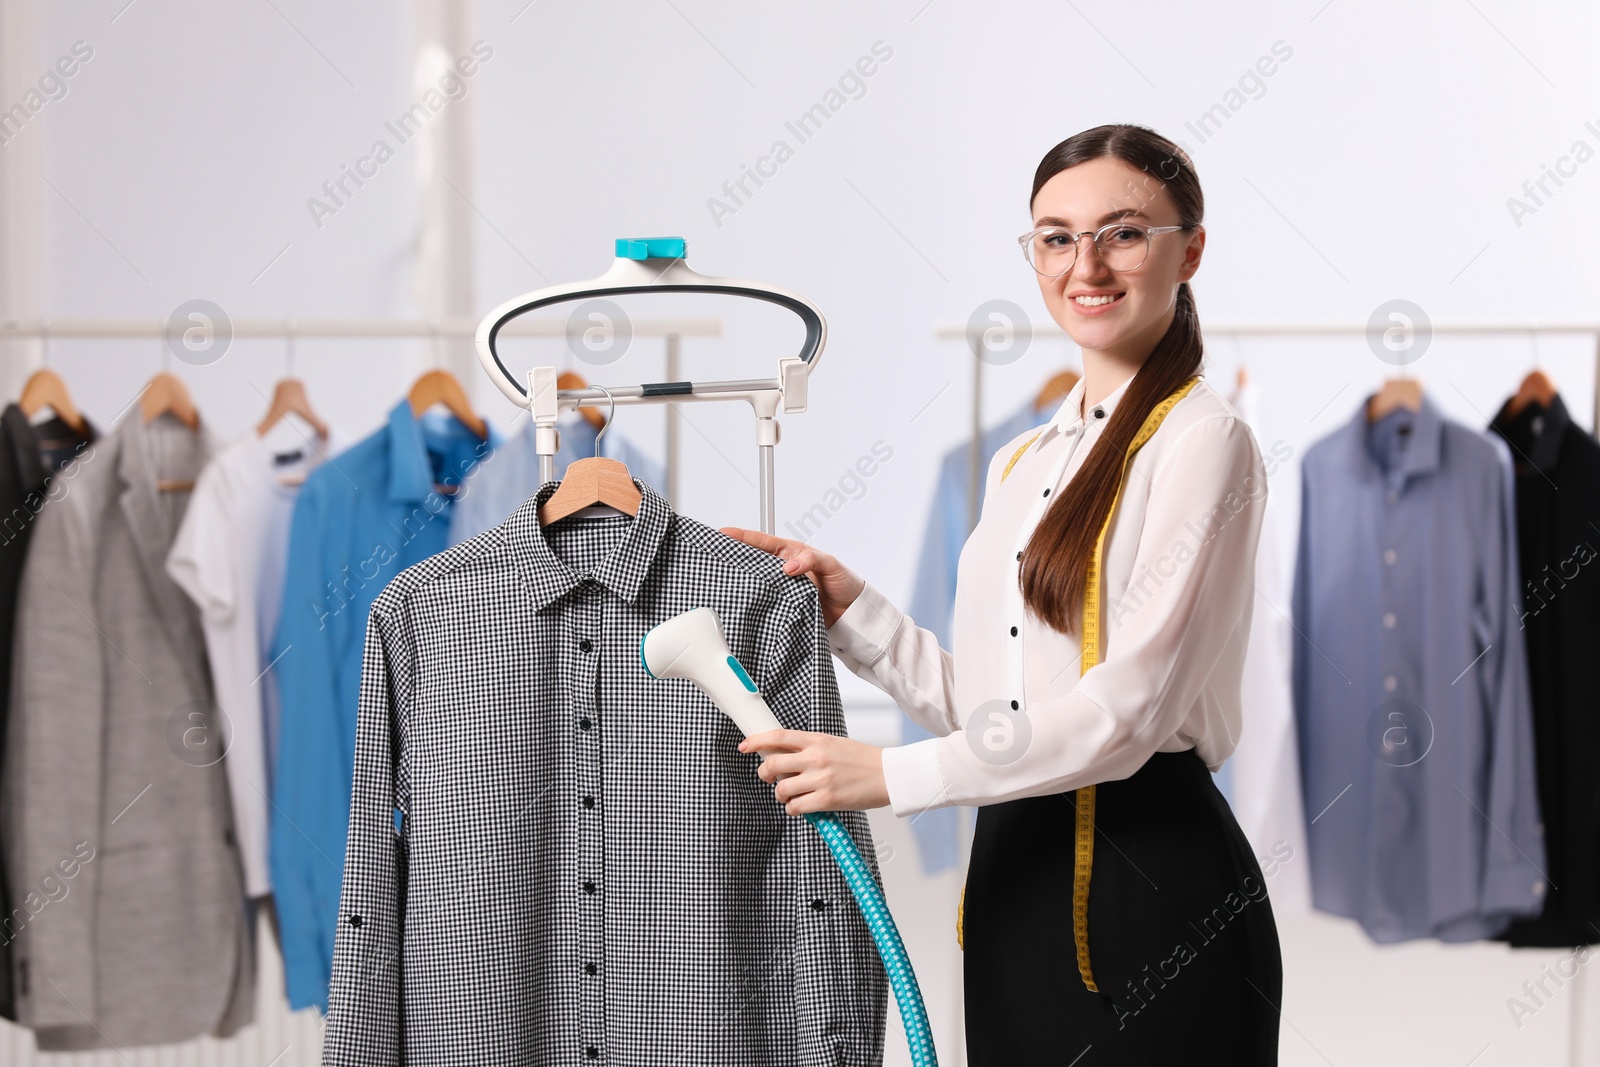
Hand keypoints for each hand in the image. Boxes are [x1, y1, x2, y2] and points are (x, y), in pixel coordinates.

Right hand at [719, 527, 864, 628]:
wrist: (853, 615)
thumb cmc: (844, 583)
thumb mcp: (830, 564)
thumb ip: (810, 560)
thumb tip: (788, 566)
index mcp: (790, 553)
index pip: (761, 541)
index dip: (741, 537)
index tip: (723, 533)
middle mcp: (782, 570)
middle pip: (752, 561)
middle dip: (733, 558)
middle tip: (714, 556)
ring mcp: (781, 589)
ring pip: (755, 583)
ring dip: (741, 581)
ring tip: (720, 578)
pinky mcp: (783, 608)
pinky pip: (764, 603)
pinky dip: (754, 602)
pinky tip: (741, 601)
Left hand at [738, 729, 889, 814]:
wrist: (887, 775)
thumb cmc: (861, 760)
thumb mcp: (833, 744)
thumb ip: (809, 748)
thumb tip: (783, 755)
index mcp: (817, 740)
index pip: (778, 737)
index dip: (757, 741)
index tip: (745, 746)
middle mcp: (816, 758)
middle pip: (772, 765)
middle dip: (764, 774)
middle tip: (769, 779)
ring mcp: (820, 779)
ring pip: (781, 789)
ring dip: (781, 794)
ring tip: (791, 795)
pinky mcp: (826, 800)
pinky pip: (795, 807)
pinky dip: (793, 809)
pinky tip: (800, 806)